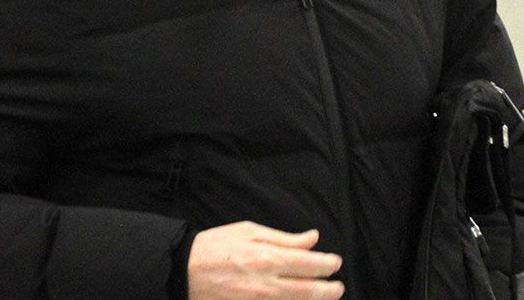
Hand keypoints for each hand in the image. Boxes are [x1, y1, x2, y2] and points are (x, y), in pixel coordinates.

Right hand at [187, 221, 344, 299]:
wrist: (184, 270)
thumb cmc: (217, 246)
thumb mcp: (250, 231)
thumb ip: (285, 238)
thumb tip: (312, 239)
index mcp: (268, 258)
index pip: (310, 264)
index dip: (328, 265)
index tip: (335, 263)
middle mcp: (267, 284)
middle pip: (308, 291)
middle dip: (329, 290)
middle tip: (338, 287)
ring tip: (326, 297)